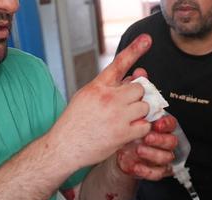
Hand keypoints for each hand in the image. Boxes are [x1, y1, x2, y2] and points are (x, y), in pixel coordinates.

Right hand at [50, 35, 154, 170]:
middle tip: (128, 106)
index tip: (146, 40)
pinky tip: (130, 131)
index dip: (135, 49)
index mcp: (98, 87)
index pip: (119, 63)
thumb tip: (131, 78)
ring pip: (145, 106)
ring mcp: (117, 116)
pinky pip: (145, 125)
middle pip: (139, 88)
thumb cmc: (74, 123)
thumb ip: (107, 87)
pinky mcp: (123, 133)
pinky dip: (141, 128)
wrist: (65, 146)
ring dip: (140, 112)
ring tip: (128, 119)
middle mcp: (109, 98)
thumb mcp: (85, 97)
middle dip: (137, 96)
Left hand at [116, 113, 177, 180]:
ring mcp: (162, 158)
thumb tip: (136, 108)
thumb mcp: (131, 126)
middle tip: (147, 137)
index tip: (157, 124)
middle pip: (171, 141)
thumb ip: (137, 119)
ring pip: (166, 157)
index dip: (166, 124)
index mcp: (162, 129)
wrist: (121, 155)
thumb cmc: (128, 137)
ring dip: (152, 154)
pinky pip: (158, 173)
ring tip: (138, 150)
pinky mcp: (157, 171)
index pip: (171, 124)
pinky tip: (136, 166)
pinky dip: (147, 171)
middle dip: (159, 139)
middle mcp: (165, 143)